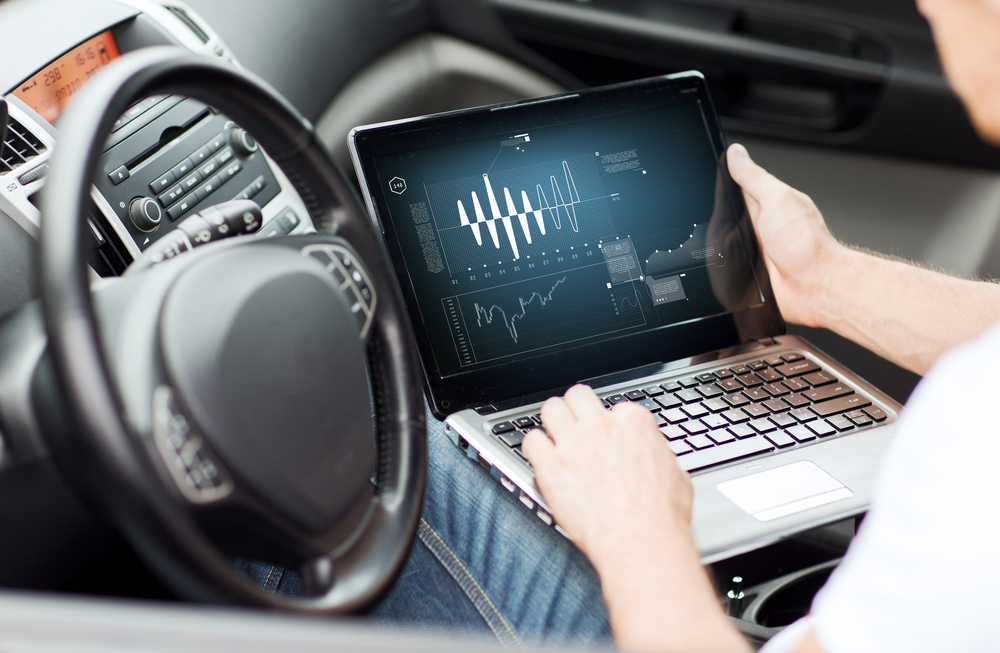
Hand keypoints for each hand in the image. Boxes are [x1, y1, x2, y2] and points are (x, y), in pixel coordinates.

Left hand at [521, 385, 693, 570]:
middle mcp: (600, 426)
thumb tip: (656, 455)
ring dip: (552, 420)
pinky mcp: (550, 466)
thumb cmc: (660, 515)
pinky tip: (540, 457)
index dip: (610, 423)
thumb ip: (658, 455)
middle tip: (575, 424)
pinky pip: (531, 441)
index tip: (607, 436)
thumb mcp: (675, 474)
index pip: (614, 407)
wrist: (641, 541)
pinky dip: (534, 447)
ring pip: (551, 409)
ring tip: (554, 434)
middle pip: (578, 397)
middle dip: (576, 409)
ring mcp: (573, 444)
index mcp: (633, 422)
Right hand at [726, 143, 843, 327]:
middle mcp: (766, 222)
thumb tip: (736, 153)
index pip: (740, 182)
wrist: (816, 288)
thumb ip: (754, 178)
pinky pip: (730, 262)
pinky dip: (725, 263)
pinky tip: (728, 262)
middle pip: (730, 212)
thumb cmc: (806, 246)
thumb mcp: (775, 200)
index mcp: (772, 201)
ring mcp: (760, 246)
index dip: (723, 178)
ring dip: (722, 242)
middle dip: (718, 214)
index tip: (707, 175)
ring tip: (732, 244)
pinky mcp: (755, 269)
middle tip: (724, 220)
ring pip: (727, 238)